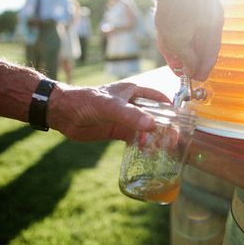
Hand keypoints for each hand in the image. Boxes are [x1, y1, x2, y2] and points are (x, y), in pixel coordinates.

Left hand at [47, 81, 169, 141]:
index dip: (170, 107)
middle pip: (155, 115)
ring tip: (163, 149)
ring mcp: (125, 119)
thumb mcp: (110, 107)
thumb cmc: (86, 101)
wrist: (63, 113)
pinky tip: (146, 152)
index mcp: (133, 91)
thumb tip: (152, 126)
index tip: (180, 120)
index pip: (158, 97)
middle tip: (173, 140)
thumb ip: (131, 116)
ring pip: (146, 128)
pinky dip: (142, 145)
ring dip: (154, 138)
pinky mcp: (117, 131)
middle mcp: (132, 105)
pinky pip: (134, 138)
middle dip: (165, 127)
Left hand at [154, 0, 223, 81]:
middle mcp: (214, 19)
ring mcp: (207, 5)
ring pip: (196, 31)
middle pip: (204, 44)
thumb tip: (193, 69)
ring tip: (170, 51)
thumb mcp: (178, 42)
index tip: (197, 79)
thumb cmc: (177, 10)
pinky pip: (190, 19)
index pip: (210, 58)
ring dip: (184, 43)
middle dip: (191, 57)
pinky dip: (181, 28)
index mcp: (214, 32)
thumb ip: (187, 58)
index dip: (203, 70)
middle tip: (181, 67)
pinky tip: (168, 30)